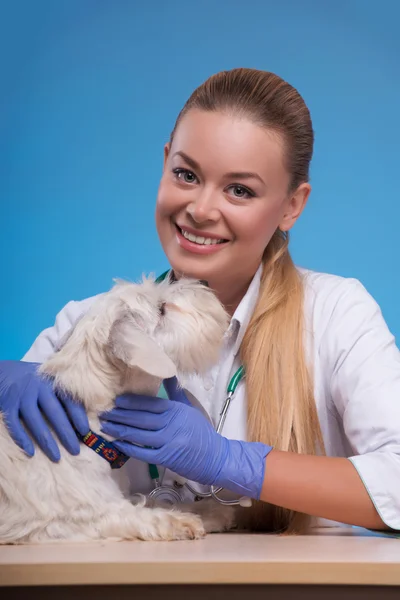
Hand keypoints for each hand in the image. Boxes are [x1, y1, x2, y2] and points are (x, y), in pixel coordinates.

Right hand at [0, 360, 89, 460]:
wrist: (5, 371)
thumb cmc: (34, 379)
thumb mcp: (50, 379)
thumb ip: (63, 392)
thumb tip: (86, 412)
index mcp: (52, 381)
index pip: (69, 399)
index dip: (78, 415)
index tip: (85, 431)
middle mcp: (38, 387)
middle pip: (54, 412)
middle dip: (66, 433)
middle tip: (75, 450)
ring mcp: (22, 396)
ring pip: (35, 421)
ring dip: (46, 441)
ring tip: (57, 457)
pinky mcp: (8, 404)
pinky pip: (14, 424)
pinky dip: (22, 439)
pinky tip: (31, 452)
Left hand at [100, 377, 272, 499]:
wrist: (214, 457)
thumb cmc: (200, 431)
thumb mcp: (188, 408)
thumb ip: (175, 391)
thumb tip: (166, 372)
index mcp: (175, 410)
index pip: (150, 404)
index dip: (131, 402)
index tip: (116, 400)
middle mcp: (170, 424)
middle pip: (140, 418)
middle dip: (120, 415)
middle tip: (103, 412)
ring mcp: (168, 442)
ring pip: (138, 434)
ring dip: (119, 430)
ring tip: (104, 426)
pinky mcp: (166, 458)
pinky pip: (142, 452)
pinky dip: (128, 447)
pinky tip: (116, 443)